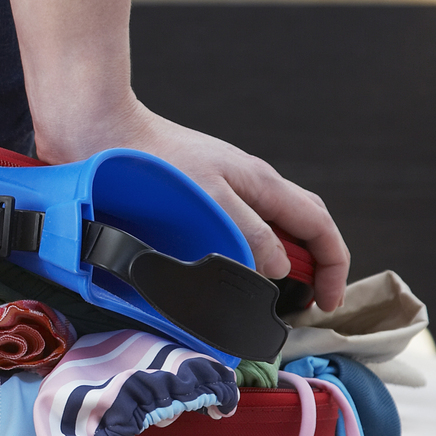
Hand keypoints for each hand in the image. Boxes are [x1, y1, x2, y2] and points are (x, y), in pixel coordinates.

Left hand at [34, 99, 349, 311]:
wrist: (102, 129)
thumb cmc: (152, 158)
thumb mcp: (210, 199)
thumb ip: (250, 234)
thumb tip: (281, 268)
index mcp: (262, 183)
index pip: (318, 225)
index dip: (333, 266)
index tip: (328, 303)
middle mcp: (249, 185)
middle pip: (300, 228)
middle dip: (311, 267)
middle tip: (301, 306)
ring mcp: (224, 189)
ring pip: (266, 231)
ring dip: (273, 265)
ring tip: (263, 298)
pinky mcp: (197, 197)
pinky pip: (234, 230)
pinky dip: (240, 256)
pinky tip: (222, 274)